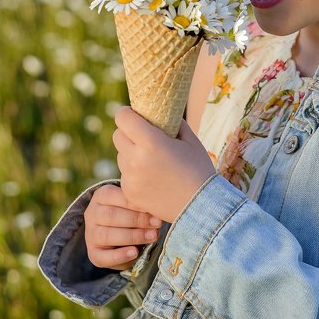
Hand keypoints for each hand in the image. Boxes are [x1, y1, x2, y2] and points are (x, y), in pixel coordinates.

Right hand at [84, 183, 162, 269]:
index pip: (114, 196)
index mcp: (101, 196)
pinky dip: (120, 255)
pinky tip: (134, 252)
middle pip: (110, 216)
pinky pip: (103, 256)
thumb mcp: (134, 204)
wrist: (121, 239)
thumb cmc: (132, 214)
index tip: (153, 208)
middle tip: (157, 223)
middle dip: (136, 220)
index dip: (134, 202)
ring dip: (132, 236)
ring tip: (152, 236)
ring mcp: (90, 235)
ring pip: (106, 235)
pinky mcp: (93, 254)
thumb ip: (141, 203)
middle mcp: (92, 214)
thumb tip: (158, 209)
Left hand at [112, 106, 216, 223]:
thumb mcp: (190, 140)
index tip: (134, 114)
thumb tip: (160, 112)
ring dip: (130, 153)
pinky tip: (152, 177)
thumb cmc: (199, 169)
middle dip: (128, 132)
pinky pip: (125, 174)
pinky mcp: (129, 193)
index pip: (123, 118)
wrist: (201, 206)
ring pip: (120, 156)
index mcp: (151, 143)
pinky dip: (134, 172)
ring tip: (151, 160)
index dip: (127, 113)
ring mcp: (130, 179)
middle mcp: (136, 160)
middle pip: (117, 136)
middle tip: (143, 136)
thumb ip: (173, 122)